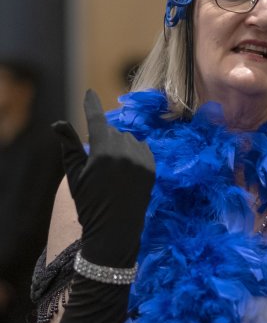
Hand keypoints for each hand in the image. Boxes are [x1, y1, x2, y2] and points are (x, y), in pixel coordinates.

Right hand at [52, 89, 154, 267]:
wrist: (115, 230)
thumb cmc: (89, 203)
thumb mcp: (75, 174)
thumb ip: (69, 146)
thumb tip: (58, 123)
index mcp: (102, 151)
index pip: (96, 120)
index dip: (91, 105)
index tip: (89, 93)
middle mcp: (124, 151)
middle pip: (112, 131)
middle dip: (103, 138)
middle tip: (98, 161)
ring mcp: (141, 159)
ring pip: (128, 139)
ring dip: (120, 145)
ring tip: (113, 170)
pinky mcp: (153, 167)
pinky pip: (143, 148)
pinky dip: (134, 153)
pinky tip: (127, 170)